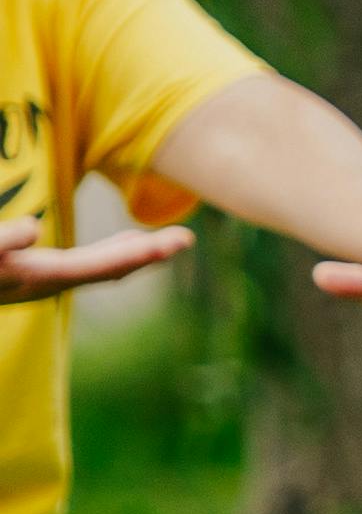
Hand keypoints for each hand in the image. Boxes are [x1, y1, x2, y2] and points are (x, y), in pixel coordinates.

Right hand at [0, 213, 194, 304]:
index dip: (140, 254)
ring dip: (128, 256)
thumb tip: (32, 229)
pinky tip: (121, 249)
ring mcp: (33, 282)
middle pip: (105, 269)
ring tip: (158, 245)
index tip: (179, 243)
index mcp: (35, 278)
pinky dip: (105, 258)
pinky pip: (78, 268)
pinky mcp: (25, 276)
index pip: (100, 267)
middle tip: (185, 241)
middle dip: (144, 254)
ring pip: (94, 270)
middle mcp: (41, 284)